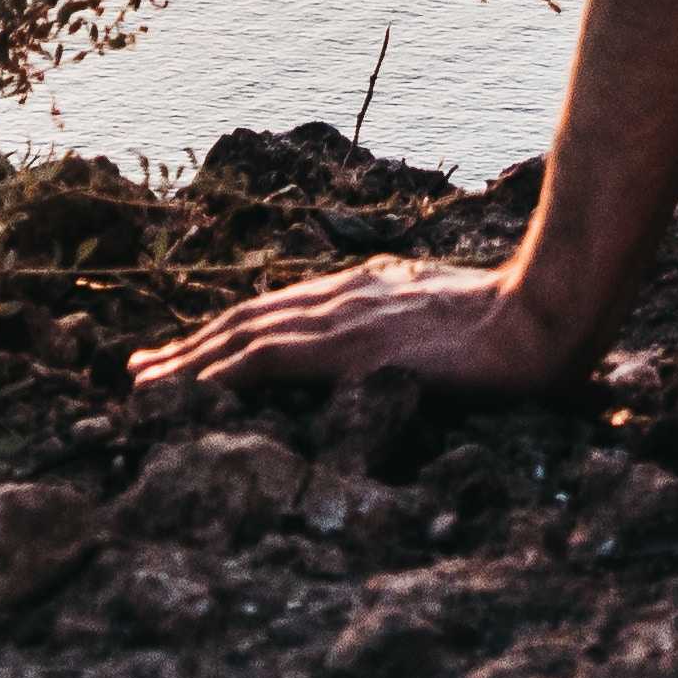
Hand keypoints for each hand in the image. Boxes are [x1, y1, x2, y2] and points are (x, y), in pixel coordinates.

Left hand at [130, 256, 591, 400]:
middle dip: (189, 345)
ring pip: (243, 336)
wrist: (538, 313)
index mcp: (368, 288)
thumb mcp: (451, 315)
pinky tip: (188, 389)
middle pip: (248, 318)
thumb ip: (418, 322)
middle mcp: (344, 295)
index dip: (230, 330)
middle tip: (139, 369)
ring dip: (187, 360)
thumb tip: (410, 342)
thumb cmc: (514, 320)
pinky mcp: (347, 346)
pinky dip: (219, 372)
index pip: (282, 310)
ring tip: (143, 384)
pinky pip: (266, 358)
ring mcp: (344, 317)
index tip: (191, 348)